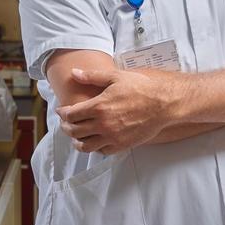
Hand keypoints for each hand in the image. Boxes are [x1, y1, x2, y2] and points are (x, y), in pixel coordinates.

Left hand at [57, 67, 179, 153]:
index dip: (62, 113)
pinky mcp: (121, 145)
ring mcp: (112, 137)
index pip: (71, 115)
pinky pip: (101, 151)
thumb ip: (92, 76)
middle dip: (66, 127)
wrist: (163, 104)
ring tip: (76, 136)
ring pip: (85, 146)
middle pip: (74, 131)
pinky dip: (94, 148)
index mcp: (98, 107)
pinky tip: (94, 141)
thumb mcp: (115, 77)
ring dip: (76, 141)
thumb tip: (75, 73)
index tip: (62, 111)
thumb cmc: (141, 89)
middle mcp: (102, 124)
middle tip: (66, 123)